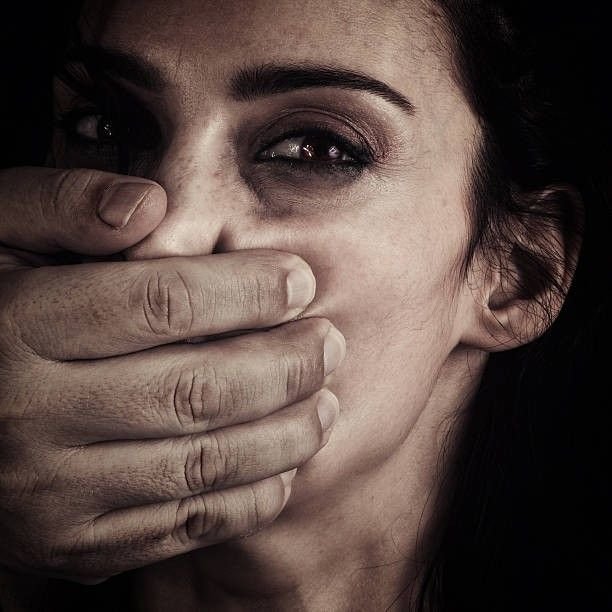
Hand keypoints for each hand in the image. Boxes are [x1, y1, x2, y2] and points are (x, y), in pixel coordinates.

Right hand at [0, 167, 343, 582]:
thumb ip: (63, 205)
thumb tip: (152, 206)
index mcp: (19, 327)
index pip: (162, 303)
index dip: (247, 290)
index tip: (300, 280)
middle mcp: (32, 417)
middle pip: (197, 390)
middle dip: (285, 366)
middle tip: (330, 343)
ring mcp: (53, 494)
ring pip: (201, 466)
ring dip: (285, 435)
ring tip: (326, 403)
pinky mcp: (75, 544)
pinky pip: (181, 527)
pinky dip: (250, 499)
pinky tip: (286, 466)